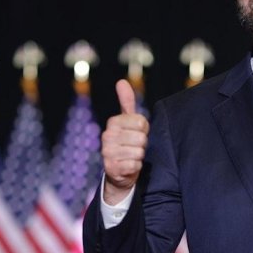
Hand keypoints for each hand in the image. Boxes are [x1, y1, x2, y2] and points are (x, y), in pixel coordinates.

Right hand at [101, 79, 148, 204]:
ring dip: (139, 156)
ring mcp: (107, 152)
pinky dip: (136, 167)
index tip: (137, 133)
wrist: (119, 171)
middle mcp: (107, 136)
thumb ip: (127, 102)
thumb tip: (121, 81)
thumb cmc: (128, 143)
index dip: (144, 130)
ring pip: (139, 152)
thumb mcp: (128, 121)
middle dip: (142, 144)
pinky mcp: (111, 168)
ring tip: (131, 156)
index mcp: (113, 122)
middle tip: (135, 147)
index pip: (142, 122)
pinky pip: (135, 165)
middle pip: (141, 138)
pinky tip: (129, 166)